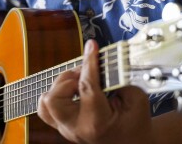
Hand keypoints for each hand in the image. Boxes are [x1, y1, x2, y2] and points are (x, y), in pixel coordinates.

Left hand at [37, 40, 152, 143]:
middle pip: (55, 98)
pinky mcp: (62, 125)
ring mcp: (66, 128)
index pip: (87, 87)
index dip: (89, 63)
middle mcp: (76, 127)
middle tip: (87, 74)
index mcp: (97, 122)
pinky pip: (46, 107)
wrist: (133, 141)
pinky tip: (73, 88)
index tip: (92, 46)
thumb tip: (101, 60)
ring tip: (79, 82)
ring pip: (46, 101)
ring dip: (61, 85)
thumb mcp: (136, 98)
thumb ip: (119, 78)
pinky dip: (56, 93)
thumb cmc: (135, 122)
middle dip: (69, 79)